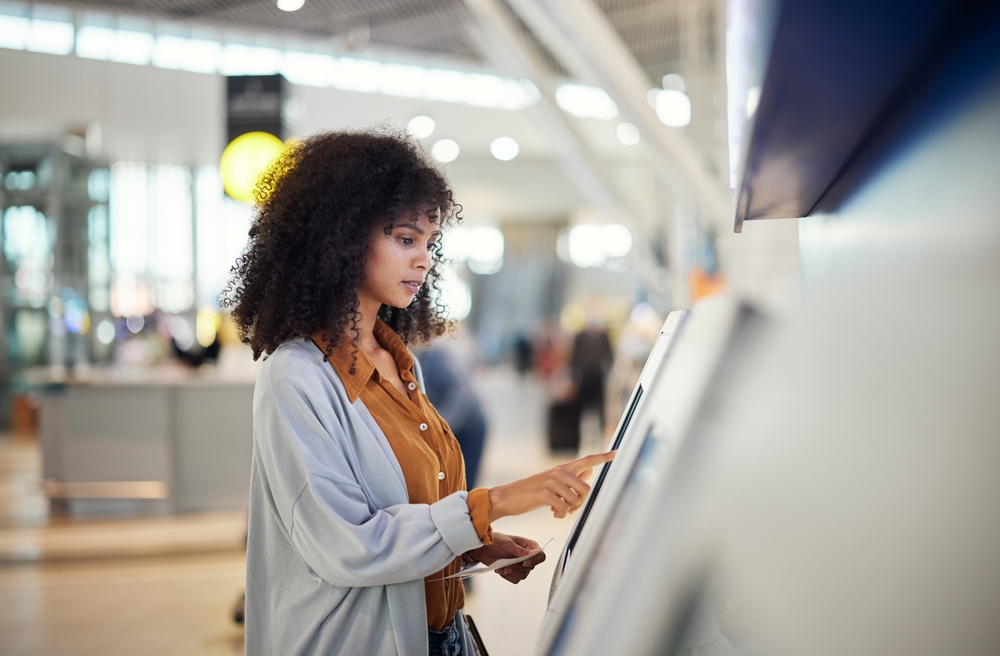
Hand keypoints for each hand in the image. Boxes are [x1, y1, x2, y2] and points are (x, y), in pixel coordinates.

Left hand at [467, 533, 545, 583]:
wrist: (484, 549)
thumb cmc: (496, 541)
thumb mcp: (507, 544)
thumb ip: (519, 550)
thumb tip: (532, 554)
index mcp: (529, 546)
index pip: (540, 556)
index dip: (535, 560)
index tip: (524, 562)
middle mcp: (527, 556)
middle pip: (530, 567)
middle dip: (517, 567)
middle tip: (506, 564)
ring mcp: (521, 565)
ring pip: (523, 575)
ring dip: (511, 572)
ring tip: (501, 567)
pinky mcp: (515, 572)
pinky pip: (515, 579)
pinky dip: (507, 576)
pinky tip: (501, 569)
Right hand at [488, 451, 615, 521]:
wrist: (508, 497)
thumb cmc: (531, 491)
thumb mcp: (552, 481)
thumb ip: (571, 476)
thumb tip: (589, 471)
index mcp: (562, 468)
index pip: (587, 460)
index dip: (603, 457)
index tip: (616, 454)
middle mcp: (559, 472)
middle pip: (586, 489)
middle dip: (581, 503)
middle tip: (569, 508)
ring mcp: (552, 481)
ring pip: (576, 500)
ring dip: (569, 510)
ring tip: (558, 510)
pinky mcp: (546, 493)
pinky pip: (564, 508)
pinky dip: (560, 514)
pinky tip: (552, 513)